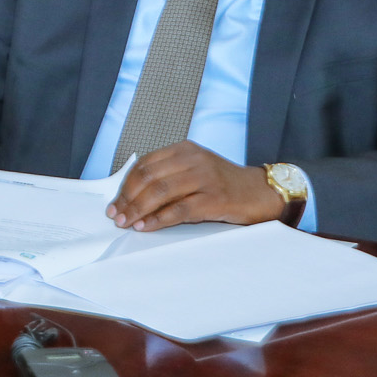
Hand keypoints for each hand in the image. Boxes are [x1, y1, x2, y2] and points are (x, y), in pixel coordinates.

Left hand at [107, 141, 284, 229]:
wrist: (261, 193)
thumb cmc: (223, 185)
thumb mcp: (194, 171)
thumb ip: (168, 177)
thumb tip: (131, 198)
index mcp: (184, 150)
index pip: (145, 164)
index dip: (126, 185)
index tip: (115, 202)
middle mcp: (193, 160)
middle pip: (149, 177)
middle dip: (128, 199)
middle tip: (116, 215)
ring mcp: (205, 178)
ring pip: (160, 192)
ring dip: (138, 210)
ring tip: (126, 222)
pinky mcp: (214, 198)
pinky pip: (178, 210)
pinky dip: (158, 220)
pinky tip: (146, 226)